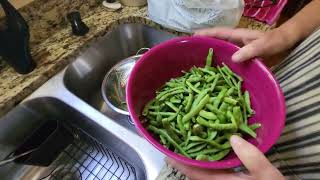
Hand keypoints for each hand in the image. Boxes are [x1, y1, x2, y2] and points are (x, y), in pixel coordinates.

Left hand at [166, 135, 284, 179]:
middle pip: (196, 172)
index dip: (180, 163)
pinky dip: (207, 162)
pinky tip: (209, 152)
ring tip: (187, 145)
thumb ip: (251, 157)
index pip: (195, 173)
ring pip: (203, 172)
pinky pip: (212, 171)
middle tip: (175, 144)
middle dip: (185, 159)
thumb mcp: (266, 175)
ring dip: (194, 160)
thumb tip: (233, 137)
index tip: (167, 154)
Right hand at [194, 27, 294, 62]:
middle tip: (190, 55)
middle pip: (215, 42)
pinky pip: (228, 60)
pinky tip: (216, 74)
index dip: (205, 34)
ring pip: (220, 52)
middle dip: (203, 46)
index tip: (191, 38)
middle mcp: (235, 42)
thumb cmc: (274, 41)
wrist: (285, 43)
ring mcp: (238, 50)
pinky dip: (220, 65)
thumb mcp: (263, 44)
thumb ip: (250, 50)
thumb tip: (233, 58)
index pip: (217, 33)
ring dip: (210, 56)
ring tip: (198, 66)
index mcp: (237, 35)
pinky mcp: (242, 58)